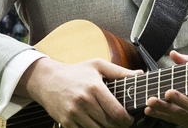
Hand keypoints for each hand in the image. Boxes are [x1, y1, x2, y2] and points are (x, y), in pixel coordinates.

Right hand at [16, 57, 139, 127]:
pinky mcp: (66, 122)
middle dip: (118, 126)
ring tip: (111, 124)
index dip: (126, 120)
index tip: (129, 120)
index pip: (116, 112)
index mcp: (94, 87)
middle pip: (108, 123)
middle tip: (122, 123)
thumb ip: (119, 71)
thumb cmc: (75, 72)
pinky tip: (97, 125)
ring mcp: (74, 113)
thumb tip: (139, 74)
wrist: (47, 80)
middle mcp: (84, 101)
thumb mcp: (97, 65)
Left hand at [144, 51, 187, 127]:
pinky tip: (149, 110)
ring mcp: (187, 121)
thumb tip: (174, 54)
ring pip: (171, 117)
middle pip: (177, 112)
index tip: (169, 92)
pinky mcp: (182, 122)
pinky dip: (159, 114)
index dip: (179, 98)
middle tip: (151, 100)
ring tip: (148, 104)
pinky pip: (169, 119)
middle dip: (163, 106)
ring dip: (158, 111)